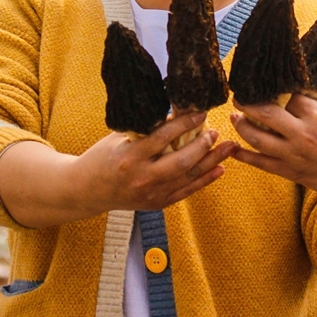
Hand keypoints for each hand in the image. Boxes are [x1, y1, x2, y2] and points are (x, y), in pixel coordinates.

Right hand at [0, 110, 236, 227]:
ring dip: (211, 162)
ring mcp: (151, 194)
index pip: (163, 138)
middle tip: (215, 131)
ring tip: (229, 147)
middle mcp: (142, 178)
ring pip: (188, 177)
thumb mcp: (119, 138)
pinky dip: (204, 180)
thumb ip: (146, 129)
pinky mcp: (157, 204)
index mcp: (130, 157)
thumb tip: (177, 112)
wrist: (87, 190)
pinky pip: (186, 192)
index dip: (184, 123)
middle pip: (181, 161)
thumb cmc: (102, 157)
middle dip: (202, 145)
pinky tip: (219, 169)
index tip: (200, 112)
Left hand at [229, 93, 316, 250]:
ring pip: (256, 138)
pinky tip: (233, 148)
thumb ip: (313, 109)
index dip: (271, 88)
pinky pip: (260, 163)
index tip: (260, 82)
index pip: (285, 95)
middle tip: (238, 95)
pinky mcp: (290, 173)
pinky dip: (243, 155)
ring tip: (235, 116)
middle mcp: (303, 135)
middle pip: (265, 113)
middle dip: (247, 102)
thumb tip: (287, 95)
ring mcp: (294, 155)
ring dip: (241, 125)